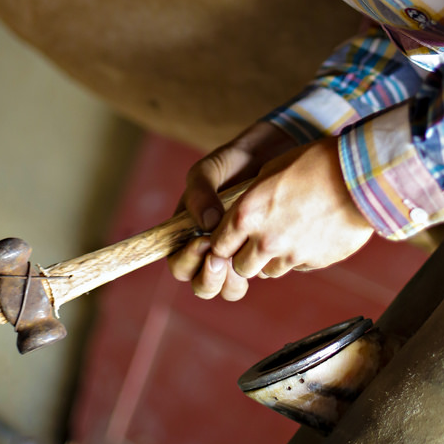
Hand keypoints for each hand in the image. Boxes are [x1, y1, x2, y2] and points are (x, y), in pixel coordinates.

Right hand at [168, 121, 297, 300]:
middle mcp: (208, 250)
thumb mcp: (209, 170)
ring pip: (227, 289)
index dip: (186, 261)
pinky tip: (264, 252)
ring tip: (240, 262)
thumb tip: (207, 224)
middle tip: (222, 257)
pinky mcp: (258, 253)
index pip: (178, 263)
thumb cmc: (231, 161)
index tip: (202, 242)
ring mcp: (234, 254)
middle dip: (208, 278)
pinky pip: (254, 274)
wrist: (266, 154)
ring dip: (231, 283)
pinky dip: (258, 271)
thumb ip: (201, 193)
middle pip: (200, 285)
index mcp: (186, 233)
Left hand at [169, 130, 373, 300]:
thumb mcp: (271, 171)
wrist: (360, 175)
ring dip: (273, 258)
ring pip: (269, 271)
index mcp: (247, 215)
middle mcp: (265, 241)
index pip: (219, 246)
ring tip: (288, 233)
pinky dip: (299, 256)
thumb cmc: (314, 163)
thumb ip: (251, 199)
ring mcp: (292, 255)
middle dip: (246, 256)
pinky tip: (310, 234)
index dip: (224, 243)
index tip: (231, 238)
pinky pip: (297, 267)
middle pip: (241, 267)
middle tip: (259, 240)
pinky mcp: (315, 262)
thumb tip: (243, 216)